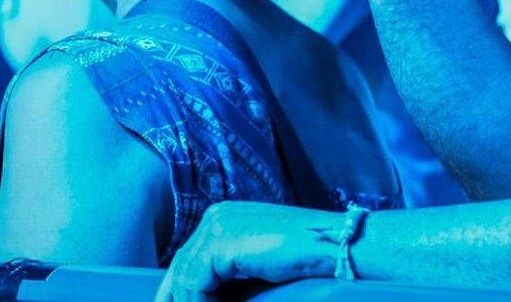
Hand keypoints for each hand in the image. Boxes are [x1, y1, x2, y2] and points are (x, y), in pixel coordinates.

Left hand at [156, 202, 339, 301]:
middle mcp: (216, 216)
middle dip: (179, 297)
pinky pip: (194, 282)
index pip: (189, 258)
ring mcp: (218, 226)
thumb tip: (210, 295)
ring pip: (184, 276)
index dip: (181, 290)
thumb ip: (232, 274)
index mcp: (224, 217)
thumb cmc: (304, 256)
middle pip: (181, 266)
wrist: (332, 244)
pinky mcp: (222, 242)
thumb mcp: (257, 263)